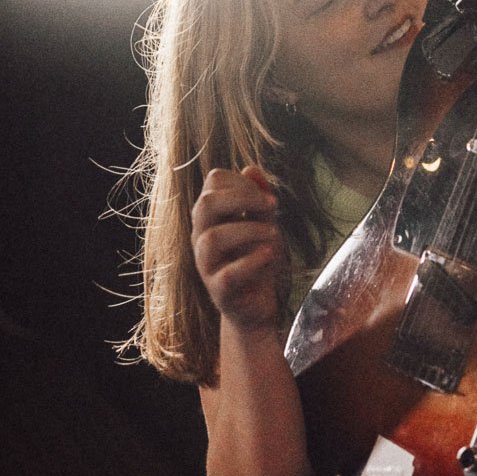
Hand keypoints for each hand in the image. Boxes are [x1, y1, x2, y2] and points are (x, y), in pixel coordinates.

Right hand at [191, 165, 284, 332]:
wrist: (256, 307)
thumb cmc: (257, 261)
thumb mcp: (263, 225)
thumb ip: (259, 199)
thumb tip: (251, 168)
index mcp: (210, 217)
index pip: (213, 182)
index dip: (243, 183)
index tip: (269, 199)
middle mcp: (202, 238)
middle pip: (205, 204)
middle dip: (242, 198)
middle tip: (271, 207)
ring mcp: (207, 265)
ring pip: (213, 238)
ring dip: (250, 230)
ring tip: (274, 236)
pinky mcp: (219, 291)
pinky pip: (228, 274)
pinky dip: (252, 262)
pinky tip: (269, 256)